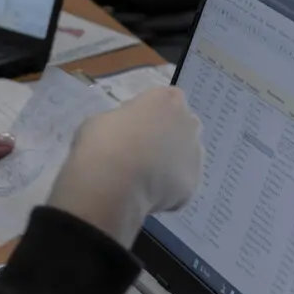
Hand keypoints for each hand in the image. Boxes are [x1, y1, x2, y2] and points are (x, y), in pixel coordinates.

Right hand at [44, 88, 203, 247]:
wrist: (112, 186)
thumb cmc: (101, 145)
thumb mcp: (99, 121)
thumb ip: (120, 119)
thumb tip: (125, 130)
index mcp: (164, 101)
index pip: (166, 97)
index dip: (151, 111)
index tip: (134, 124)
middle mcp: (186, 122)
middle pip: (183, 122)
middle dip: (168, 132)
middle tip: (143, 149)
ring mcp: (194, 152)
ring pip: (189, 151)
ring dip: (174, 158)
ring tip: (147, 176)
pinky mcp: (193, 182)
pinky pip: (184, 181)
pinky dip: (171, 186)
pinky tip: (151, 195)